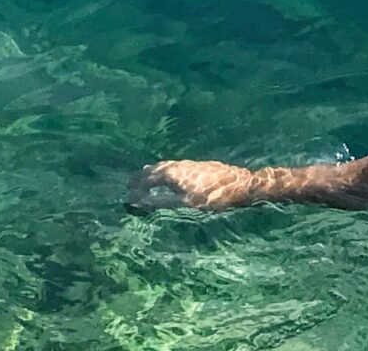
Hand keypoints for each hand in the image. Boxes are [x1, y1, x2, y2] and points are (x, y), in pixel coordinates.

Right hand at [126, 158, 260, 211]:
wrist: (240, 184)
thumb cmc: (212, 197)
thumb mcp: (185, 203)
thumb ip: (161, 202)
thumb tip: (138, 201)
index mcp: (172, 172)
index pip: (147, 178)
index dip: (136, 187)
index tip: (126, 194)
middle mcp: (177, 165)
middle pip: (154, 170)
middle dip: (142, 178)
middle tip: (132, 186)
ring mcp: (188, 164)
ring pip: (164, 167)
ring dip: (153, 174)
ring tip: (146, 179)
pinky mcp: (197, 166)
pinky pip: (173, 167)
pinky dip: (164, 173)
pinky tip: (170, 178)